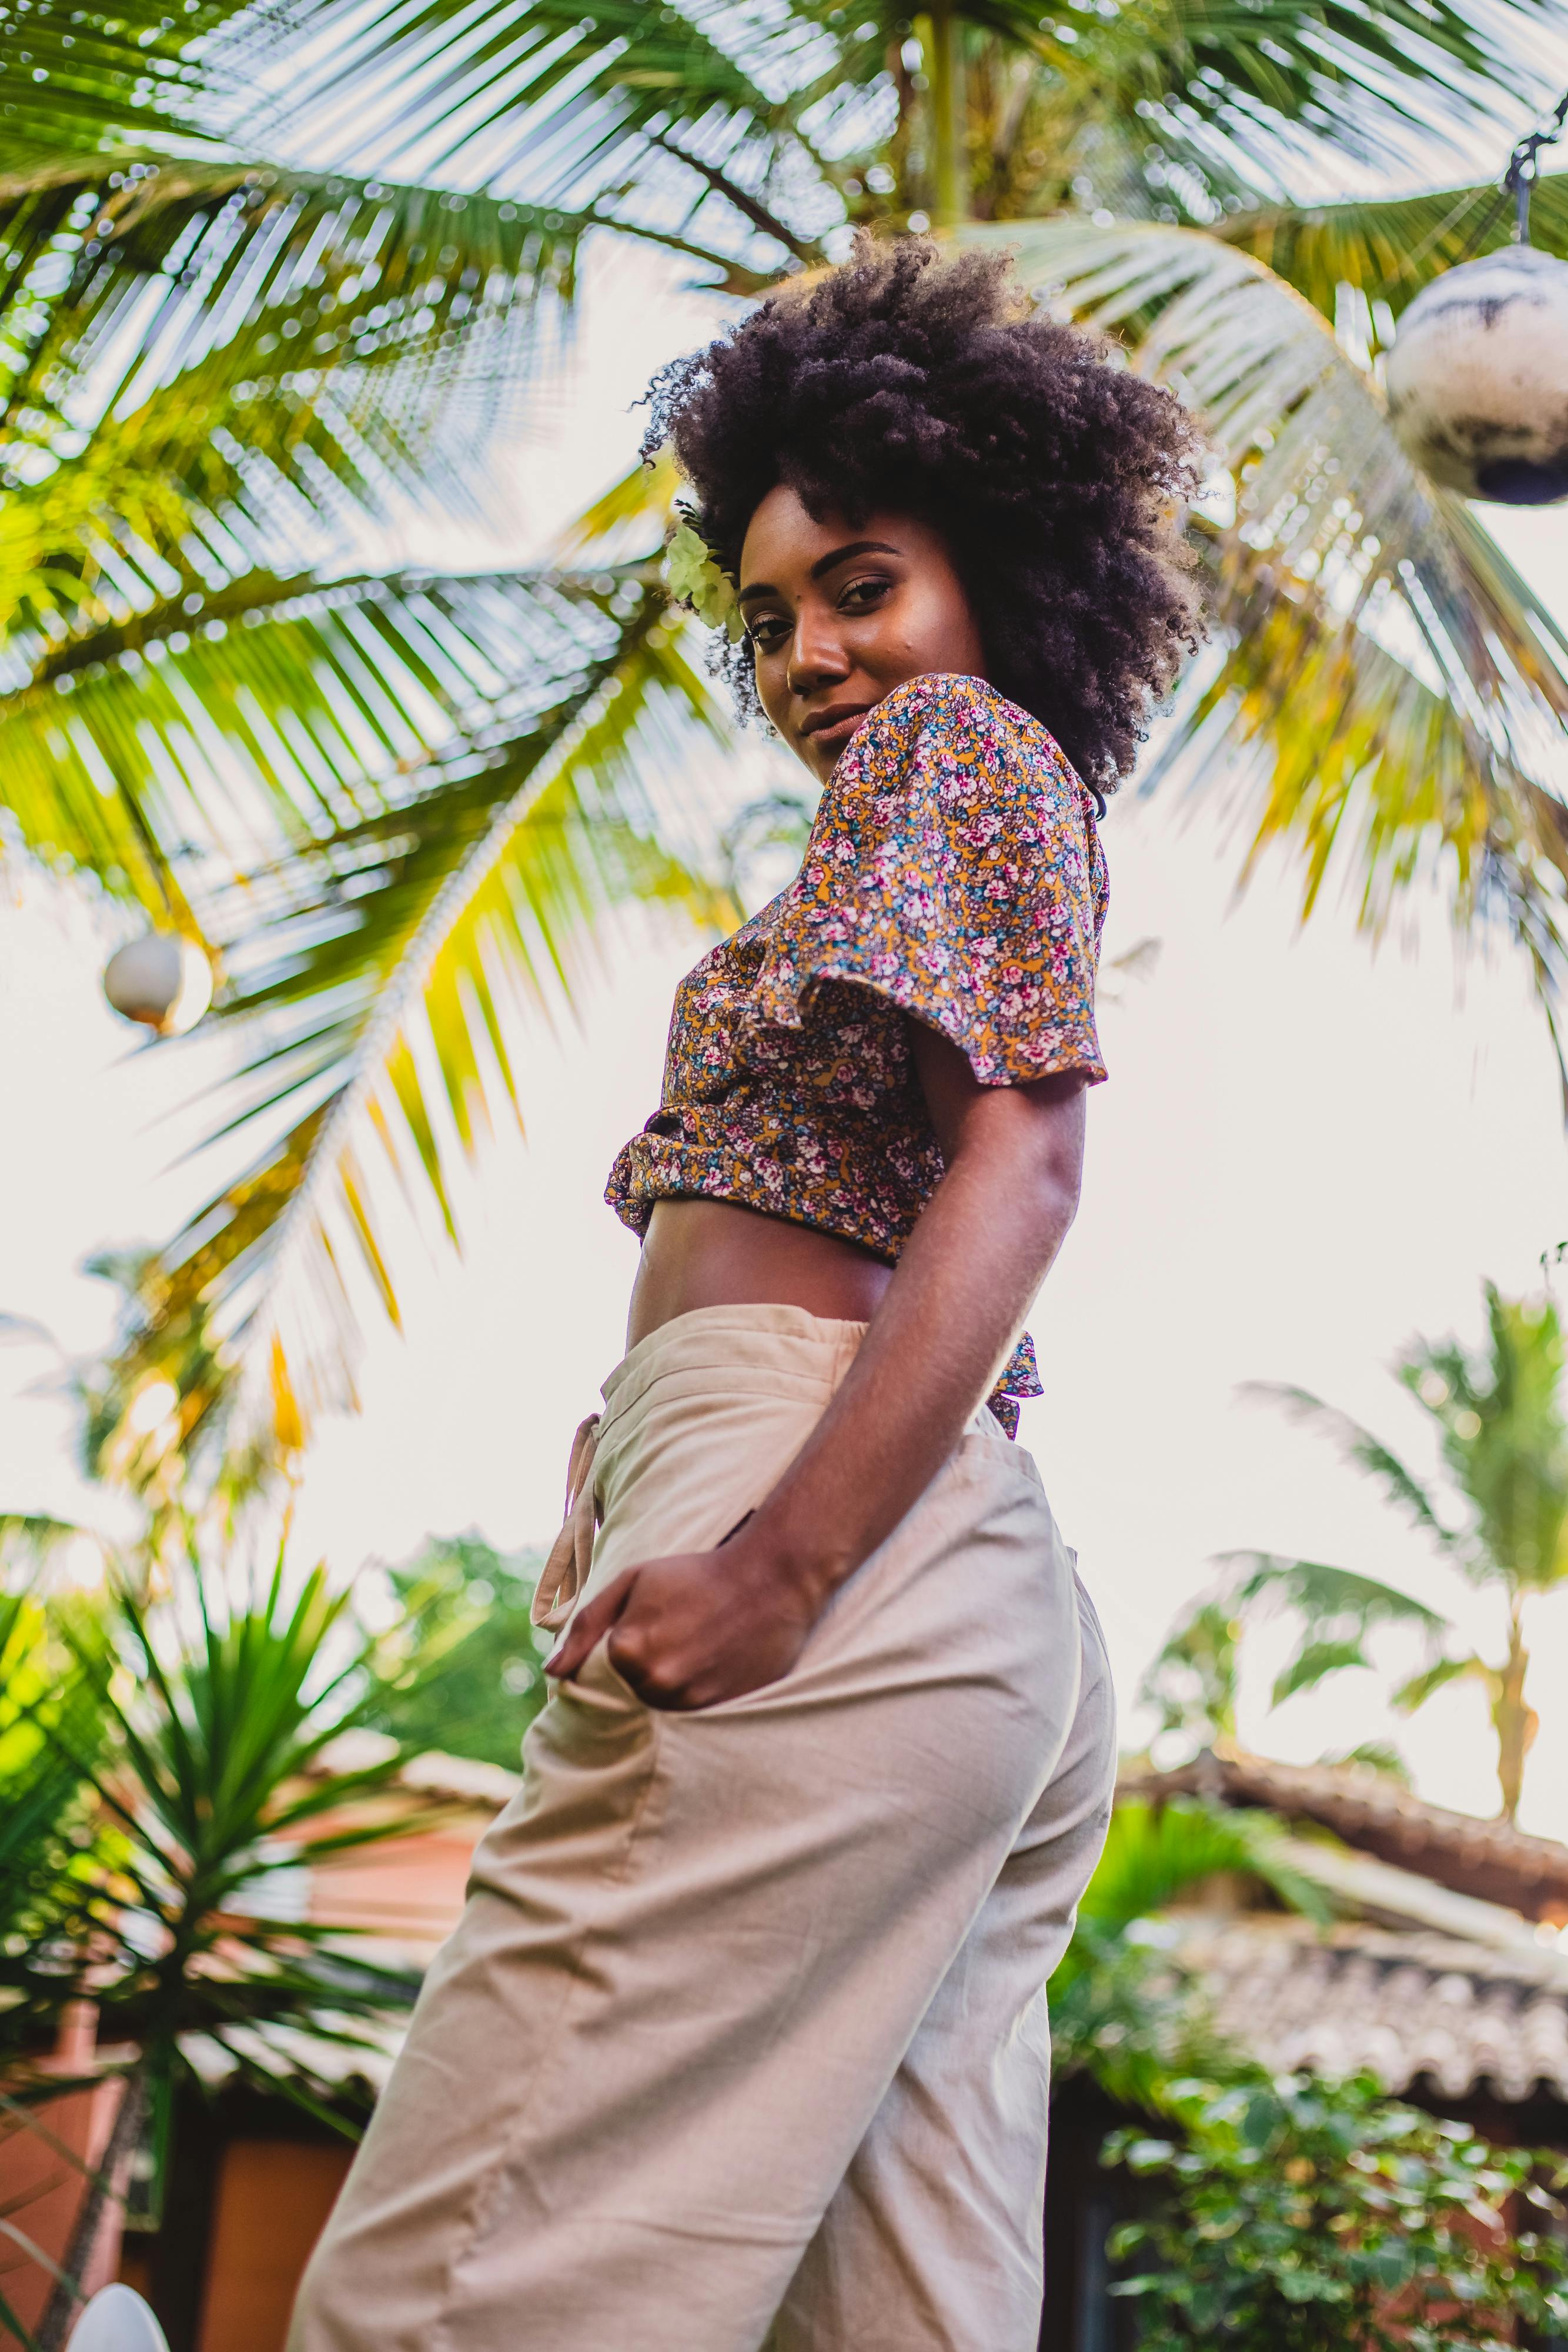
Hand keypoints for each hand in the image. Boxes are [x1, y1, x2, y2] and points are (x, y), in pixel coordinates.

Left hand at [543, 1533, 821, 1710]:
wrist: (770, 1580)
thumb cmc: (695, 1574)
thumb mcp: (633, 1581)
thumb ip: (586, 1626)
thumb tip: (551, 1672)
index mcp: (627, 1650)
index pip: (605, 1667)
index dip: (626, 1642)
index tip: (655, 1621)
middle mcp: (655, 1683)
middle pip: (631, 1689)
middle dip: (647, 1663)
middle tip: (681, 1630)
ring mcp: (690, 1702)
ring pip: (660, 1704)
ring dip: (671, 1681)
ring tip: (698, 1645)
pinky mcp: (719, 1712)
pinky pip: (691, 1714)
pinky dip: (696, 1692)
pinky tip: (714, 1661)